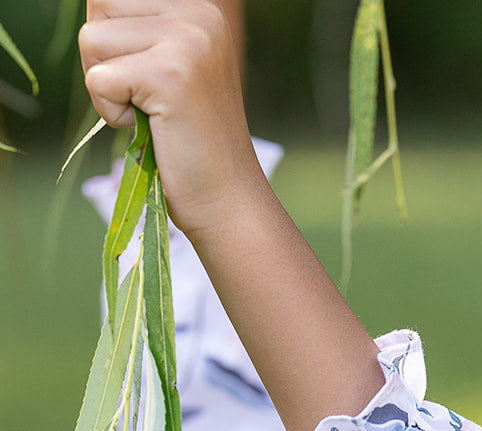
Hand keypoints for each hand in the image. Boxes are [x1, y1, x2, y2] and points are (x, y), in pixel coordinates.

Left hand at [79, 0, 261, 236]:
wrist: (227, 198)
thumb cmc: (192, 141)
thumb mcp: (170, 65)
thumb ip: (138, 28)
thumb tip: (95, 6)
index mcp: (199, 5)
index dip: (112, 39)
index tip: (148, 79)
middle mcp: (198, 13)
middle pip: (99, 5)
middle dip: (103, 57)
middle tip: (144, 97)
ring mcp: (187, 40)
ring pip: (92, 39)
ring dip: (106, 85)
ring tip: (149, 112)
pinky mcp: (170, 75)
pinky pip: (98, 79)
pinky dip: (111, 112)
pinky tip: (150, 127)